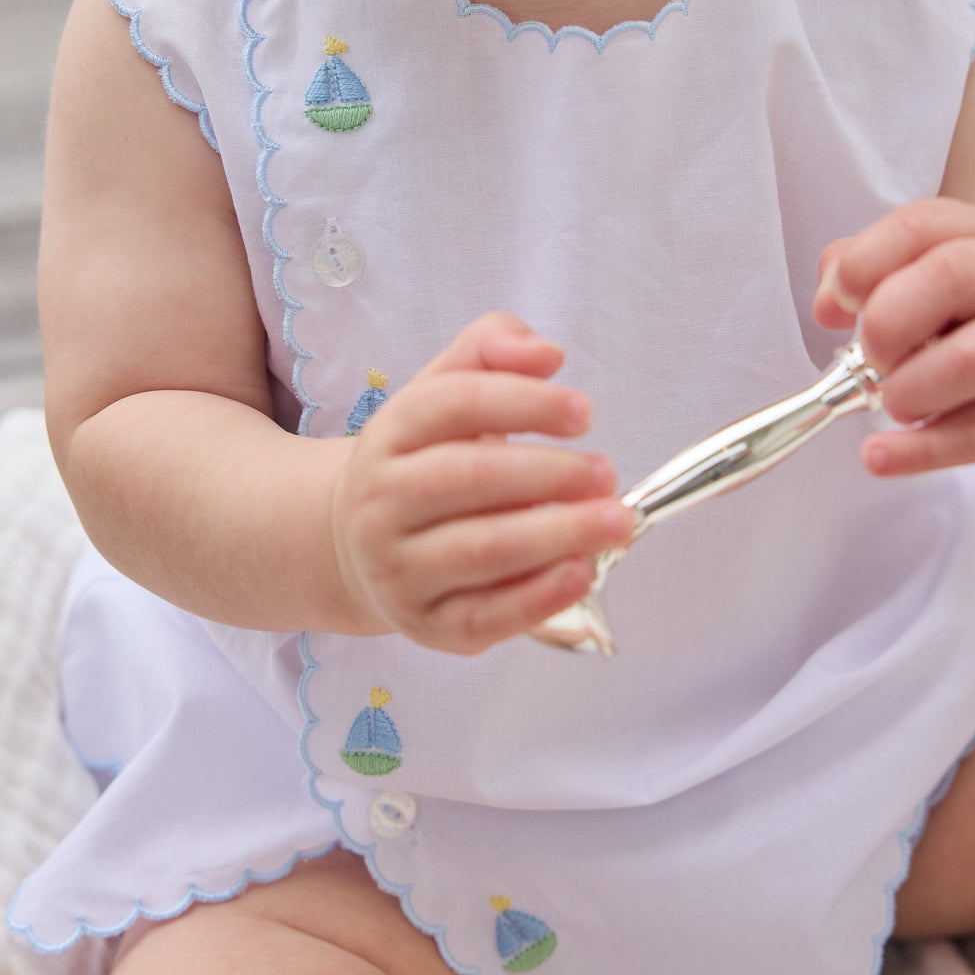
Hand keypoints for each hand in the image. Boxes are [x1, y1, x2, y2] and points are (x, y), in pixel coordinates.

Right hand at [329, 313, 633, 653]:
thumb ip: (491, 351)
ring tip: (617, 522)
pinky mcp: (424, 623)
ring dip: (558, 535)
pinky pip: (485, 614)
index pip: (455, 404)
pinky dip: (538, 597)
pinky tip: (582, 573)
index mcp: (390, 433)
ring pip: (481, 550)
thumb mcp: (442, 393)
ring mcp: (398, 567)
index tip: (584, 412)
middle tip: (608, 473)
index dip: (525, 403)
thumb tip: (547, 354)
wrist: (357, 547)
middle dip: (549, 474)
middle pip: (470, 478)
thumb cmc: (424, 462)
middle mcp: (382, 500)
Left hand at [813, 199, 974, 479]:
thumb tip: (830, 302)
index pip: (920, 227)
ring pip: (974, 356)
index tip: (838, 304)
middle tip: (870, 357)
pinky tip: (884, 455)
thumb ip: (869, 273)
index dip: (864, 264)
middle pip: (950, 275)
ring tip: (891, 403)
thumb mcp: (928, 281)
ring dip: (909, 387)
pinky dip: (922, 450)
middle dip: (888, 320)